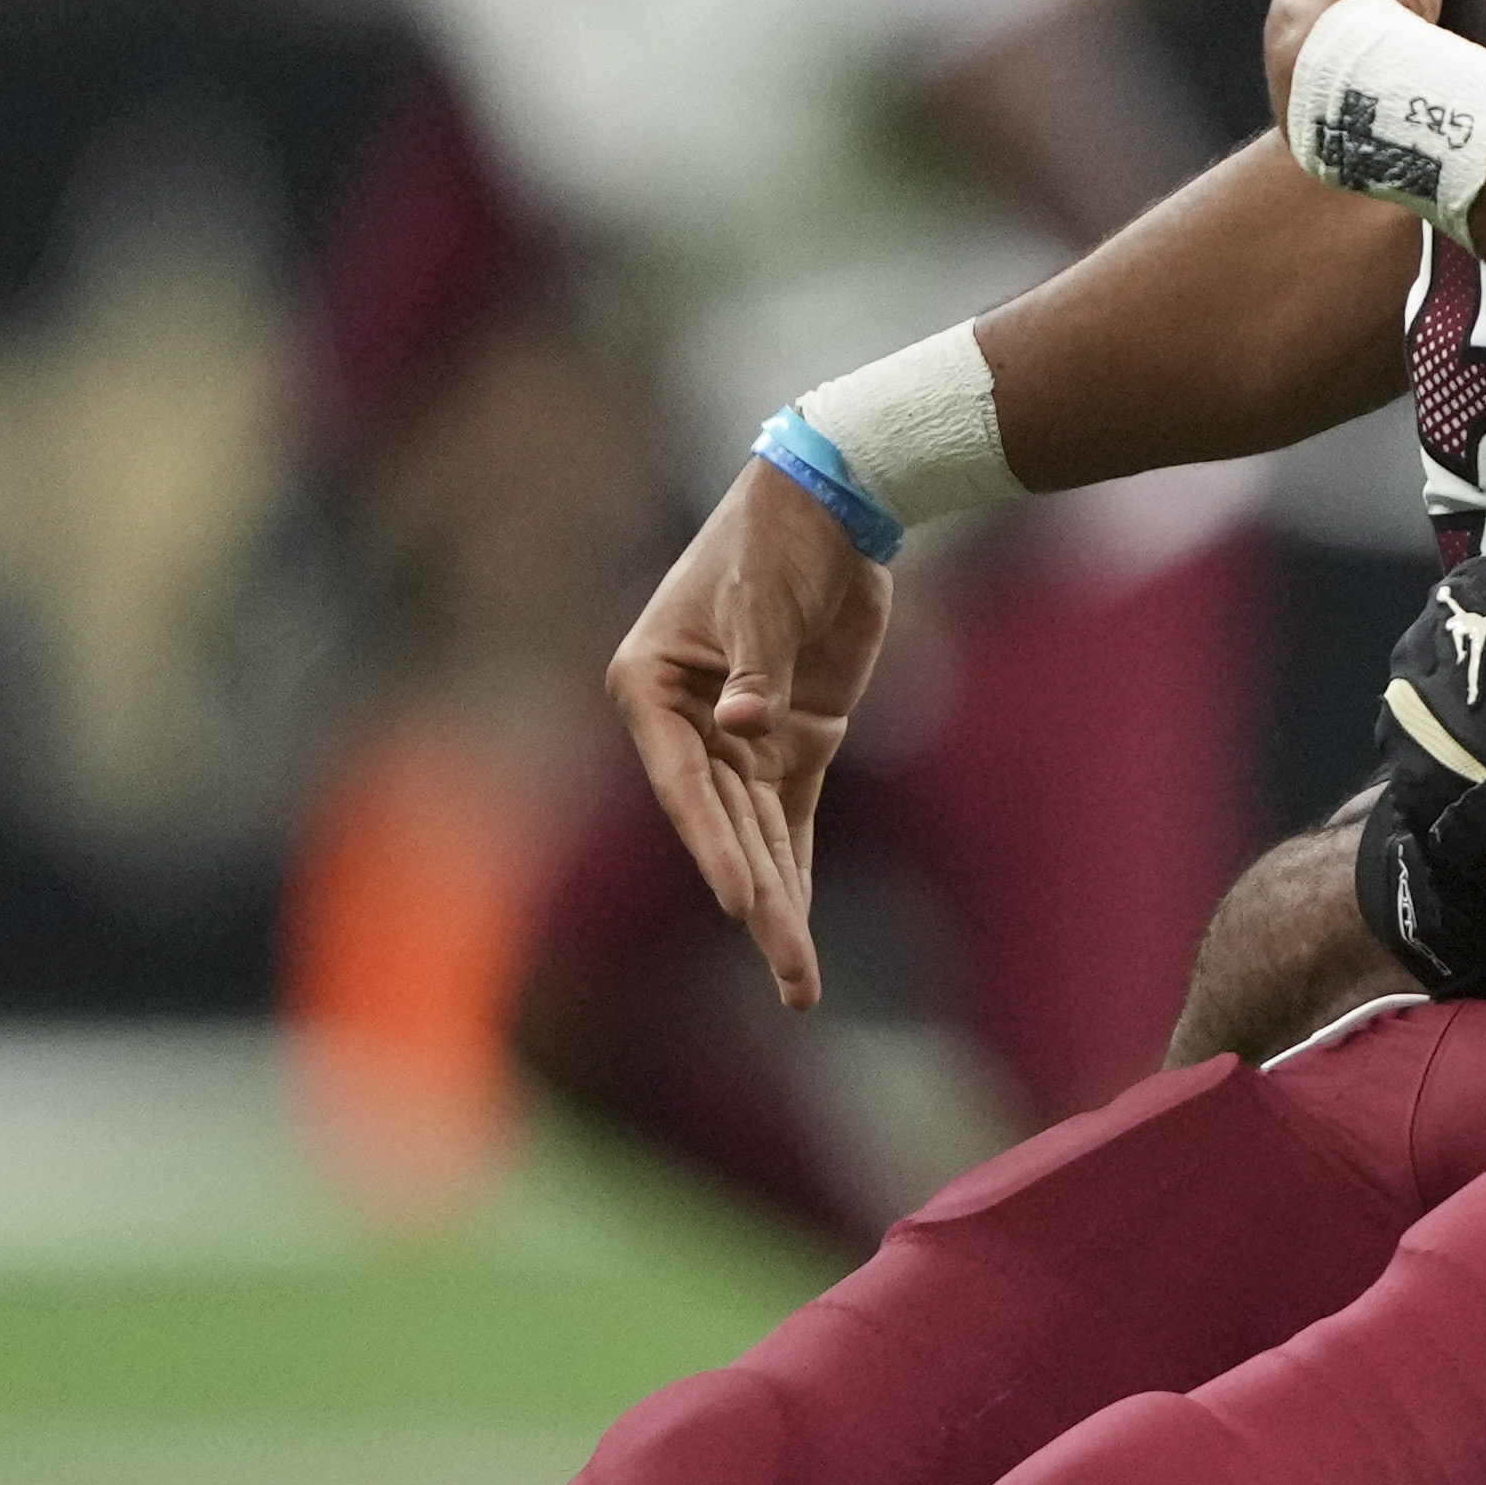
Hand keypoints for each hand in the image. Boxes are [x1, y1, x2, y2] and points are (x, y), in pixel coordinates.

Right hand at [604, 458, 898, 1010]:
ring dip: (778, 908)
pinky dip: (794, 874)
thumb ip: (757, 663)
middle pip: (721, 828)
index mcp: (651, 687)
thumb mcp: (762, 594)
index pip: (685, 784)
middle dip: (758, 901)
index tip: (744, 903)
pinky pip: (789, 822)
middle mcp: (685, 723)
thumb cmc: (779, 534)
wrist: (834, 500)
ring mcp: (739, 737)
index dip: (715, 847)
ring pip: (757, 838)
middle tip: (790, 973)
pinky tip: (792, 935)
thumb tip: (748, 722)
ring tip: (798, 984)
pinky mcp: (791, 741)